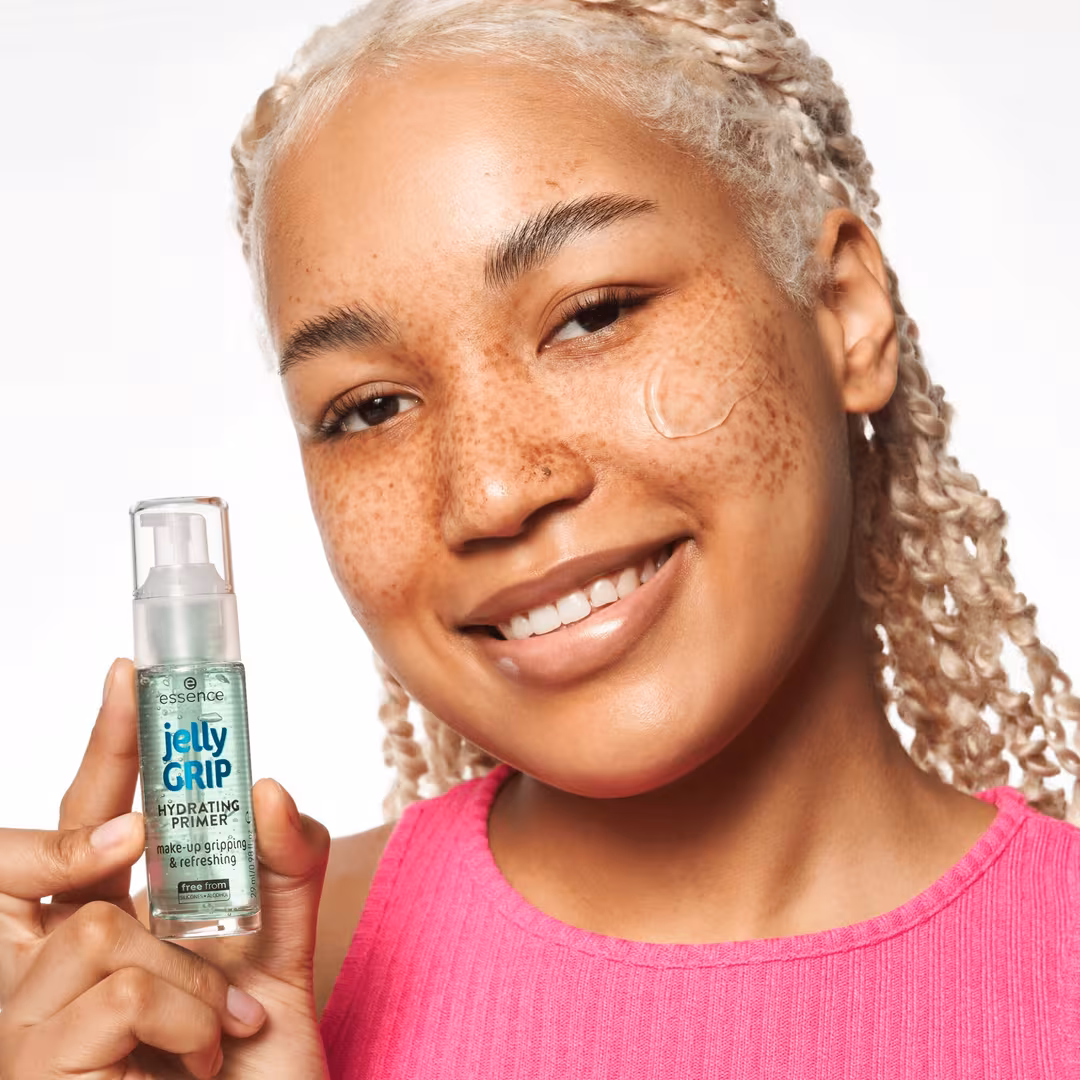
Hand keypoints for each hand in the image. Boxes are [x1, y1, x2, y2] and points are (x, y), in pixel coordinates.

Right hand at [0, 658, 332, 1078]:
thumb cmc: (248, 1070)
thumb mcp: (277, 959)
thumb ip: (284, 870)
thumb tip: (269, 786)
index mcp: (116, 928)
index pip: (94, 822)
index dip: (110, 748)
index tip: (131, 673)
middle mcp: (58, 965)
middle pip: (63, 846)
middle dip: (108, 770)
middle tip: (141, 716)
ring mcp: (32, 1023)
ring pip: (102, 930)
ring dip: (190, 980)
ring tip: (216, 1035)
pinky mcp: (41, 1069)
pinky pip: (118, 994)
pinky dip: (184, 1022)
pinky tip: (192, 1065)